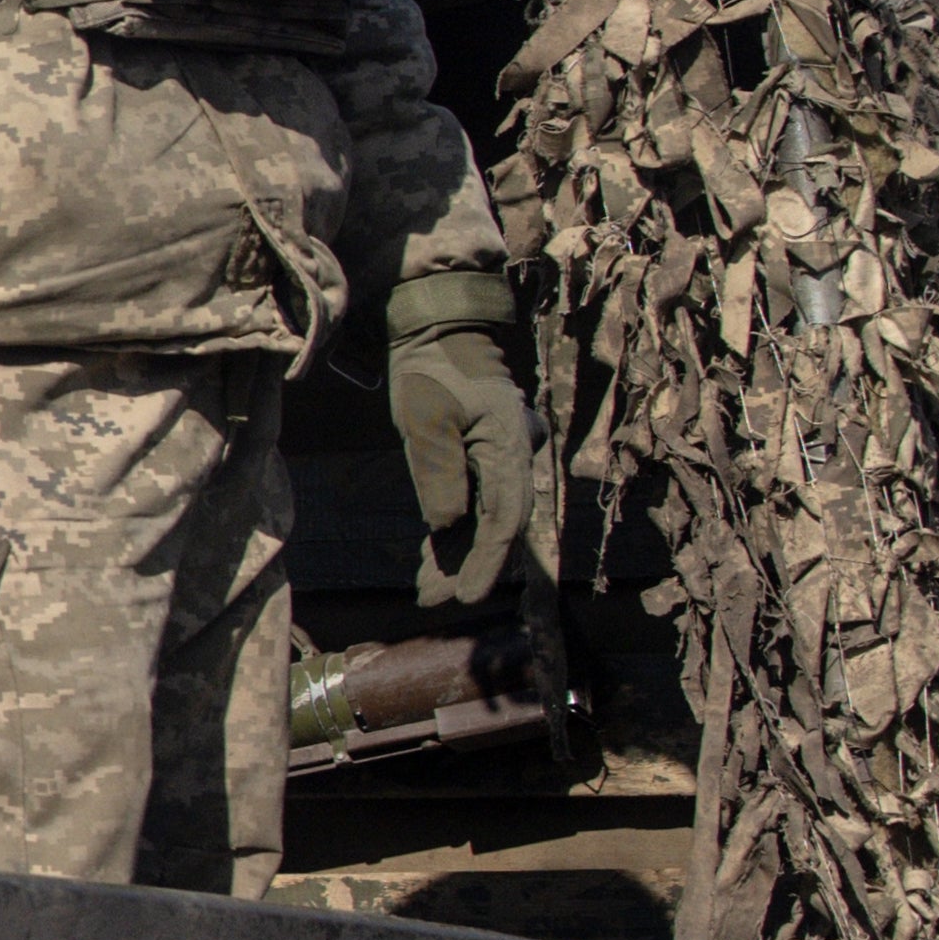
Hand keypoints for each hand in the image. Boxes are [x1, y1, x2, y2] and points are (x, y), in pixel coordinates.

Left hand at [389, 283, 539, 604]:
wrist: (435, 338)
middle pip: (499, 527)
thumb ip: (439, 470)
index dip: (488, 560)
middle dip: (471, 567)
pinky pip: (470, 511)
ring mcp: (496, 465)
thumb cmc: (431, 372)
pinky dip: (451, 540)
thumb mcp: (426, 418)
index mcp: (510, 448)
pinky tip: (431, 570)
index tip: (469, 594)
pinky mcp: (476, 467)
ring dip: (458, 559)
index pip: (505, 517)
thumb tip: (450, 523)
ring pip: (483, 524)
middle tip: (438, 601)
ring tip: (428, 595)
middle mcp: (512, 461)